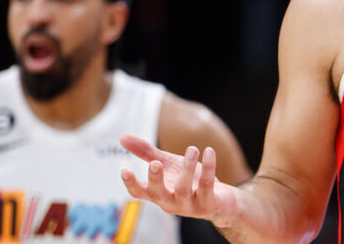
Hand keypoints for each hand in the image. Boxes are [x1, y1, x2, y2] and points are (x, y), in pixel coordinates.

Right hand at [119, 134, 238, 226]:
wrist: (221, 200)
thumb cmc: (190, 180)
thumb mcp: (168, 164)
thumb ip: (147, 153)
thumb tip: (122, 137)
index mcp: (159, 193)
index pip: (139, 193)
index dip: (131, 184)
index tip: (124, 170)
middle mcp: (170, 202)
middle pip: (158, 194)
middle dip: (155, 179)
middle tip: (155, 162)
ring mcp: (189, 206)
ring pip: (183, 189)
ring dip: (187, 168)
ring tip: (192, 148)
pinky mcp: (208, 204)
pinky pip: (207, 185)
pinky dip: (208, 167)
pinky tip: (209, 151)